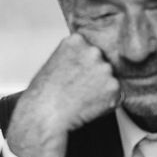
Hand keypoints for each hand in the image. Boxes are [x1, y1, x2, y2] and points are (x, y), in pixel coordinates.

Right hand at [6, 33, 119, 156]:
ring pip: (108, 78)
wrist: (44, 115)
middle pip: (101, 61)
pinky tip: (87, 105)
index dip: (82, 62)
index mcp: (76, 41)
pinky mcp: (114, 88)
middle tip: (77, 87)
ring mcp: (105, 69)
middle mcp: (93, 51)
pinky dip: (105, 102)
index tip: (74, 71)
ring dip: (100, 88)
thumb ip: (72, 56)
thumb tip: (83, 62)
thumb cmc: (41, 94)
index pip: (88, 47)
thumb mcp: (51, 63)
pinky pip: (115, 95)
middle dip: (93, 73)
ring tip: (80, 98)